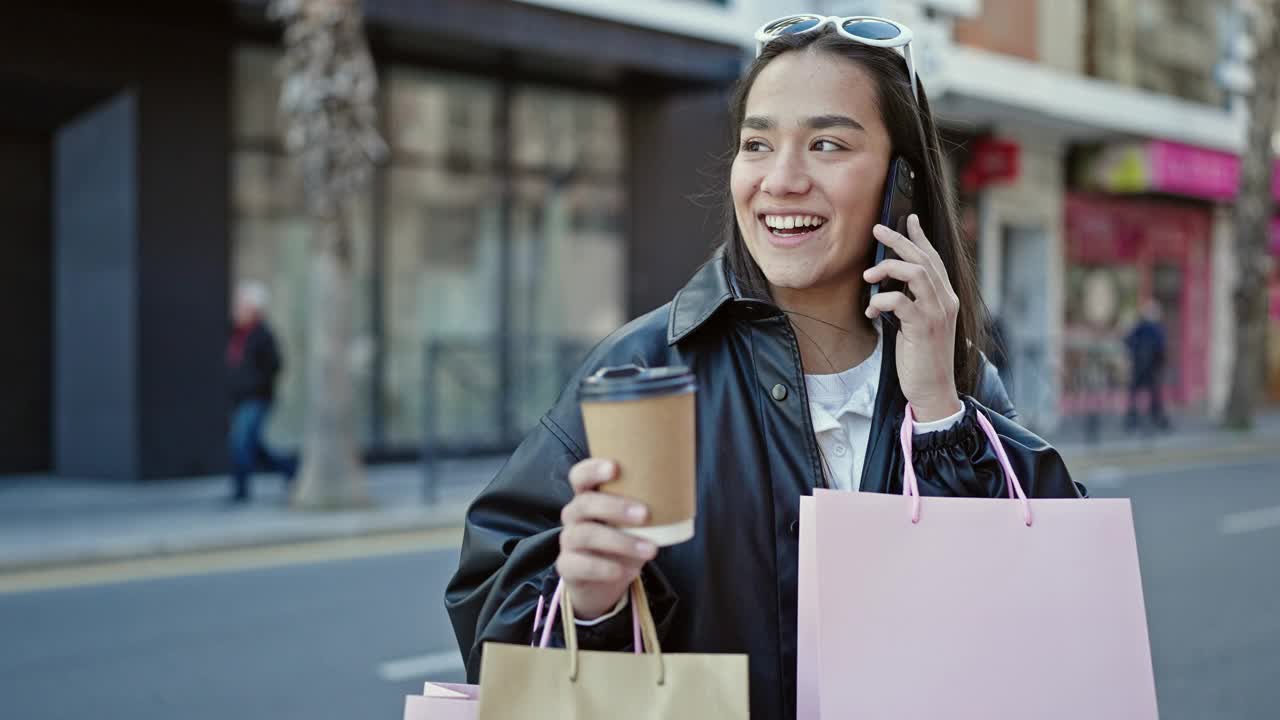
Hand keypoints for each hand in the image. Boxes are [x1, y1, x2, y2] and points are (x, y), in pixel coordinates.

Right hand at [556, 458, 657, 619]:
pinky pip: (581, 565)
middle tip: (645, 514)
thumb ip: (644, 505)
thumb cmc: (622, 540)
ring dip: (620, 541)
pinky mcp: (567, 566)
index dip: (593, 469)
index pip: (580, 476)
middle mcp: (574, 515)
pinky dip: (604, 568)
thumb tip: (680, 490)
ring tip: (650, 549)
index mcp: (588, 496)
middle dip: (615, 507)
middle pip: (585, 503)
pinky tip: (624, 571)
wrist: (602, 580)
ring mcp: (568, 540)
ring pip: (586, 535)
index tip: (615, 467)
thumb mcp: (633, 522)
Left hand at [863, 214, 964, 421]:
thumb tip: (888, 286)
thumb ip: (911, 303)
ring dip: (888, 268)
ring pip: (915, 273)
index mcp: (945, 298)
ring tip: (868, 276)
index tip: (908, 219)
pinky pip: (900, 300)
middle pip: (923, 259)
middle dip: (899, 240)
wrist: (933, 389)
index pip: (934, 259)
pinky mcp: (923, 327)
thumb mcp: (917, 325)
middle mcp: (945, 301)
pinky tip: (871, 311)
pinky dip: (881, 300)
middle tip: (877, 229)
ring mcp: (937, 313)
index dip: (920, 237)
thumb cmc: (921, 358)